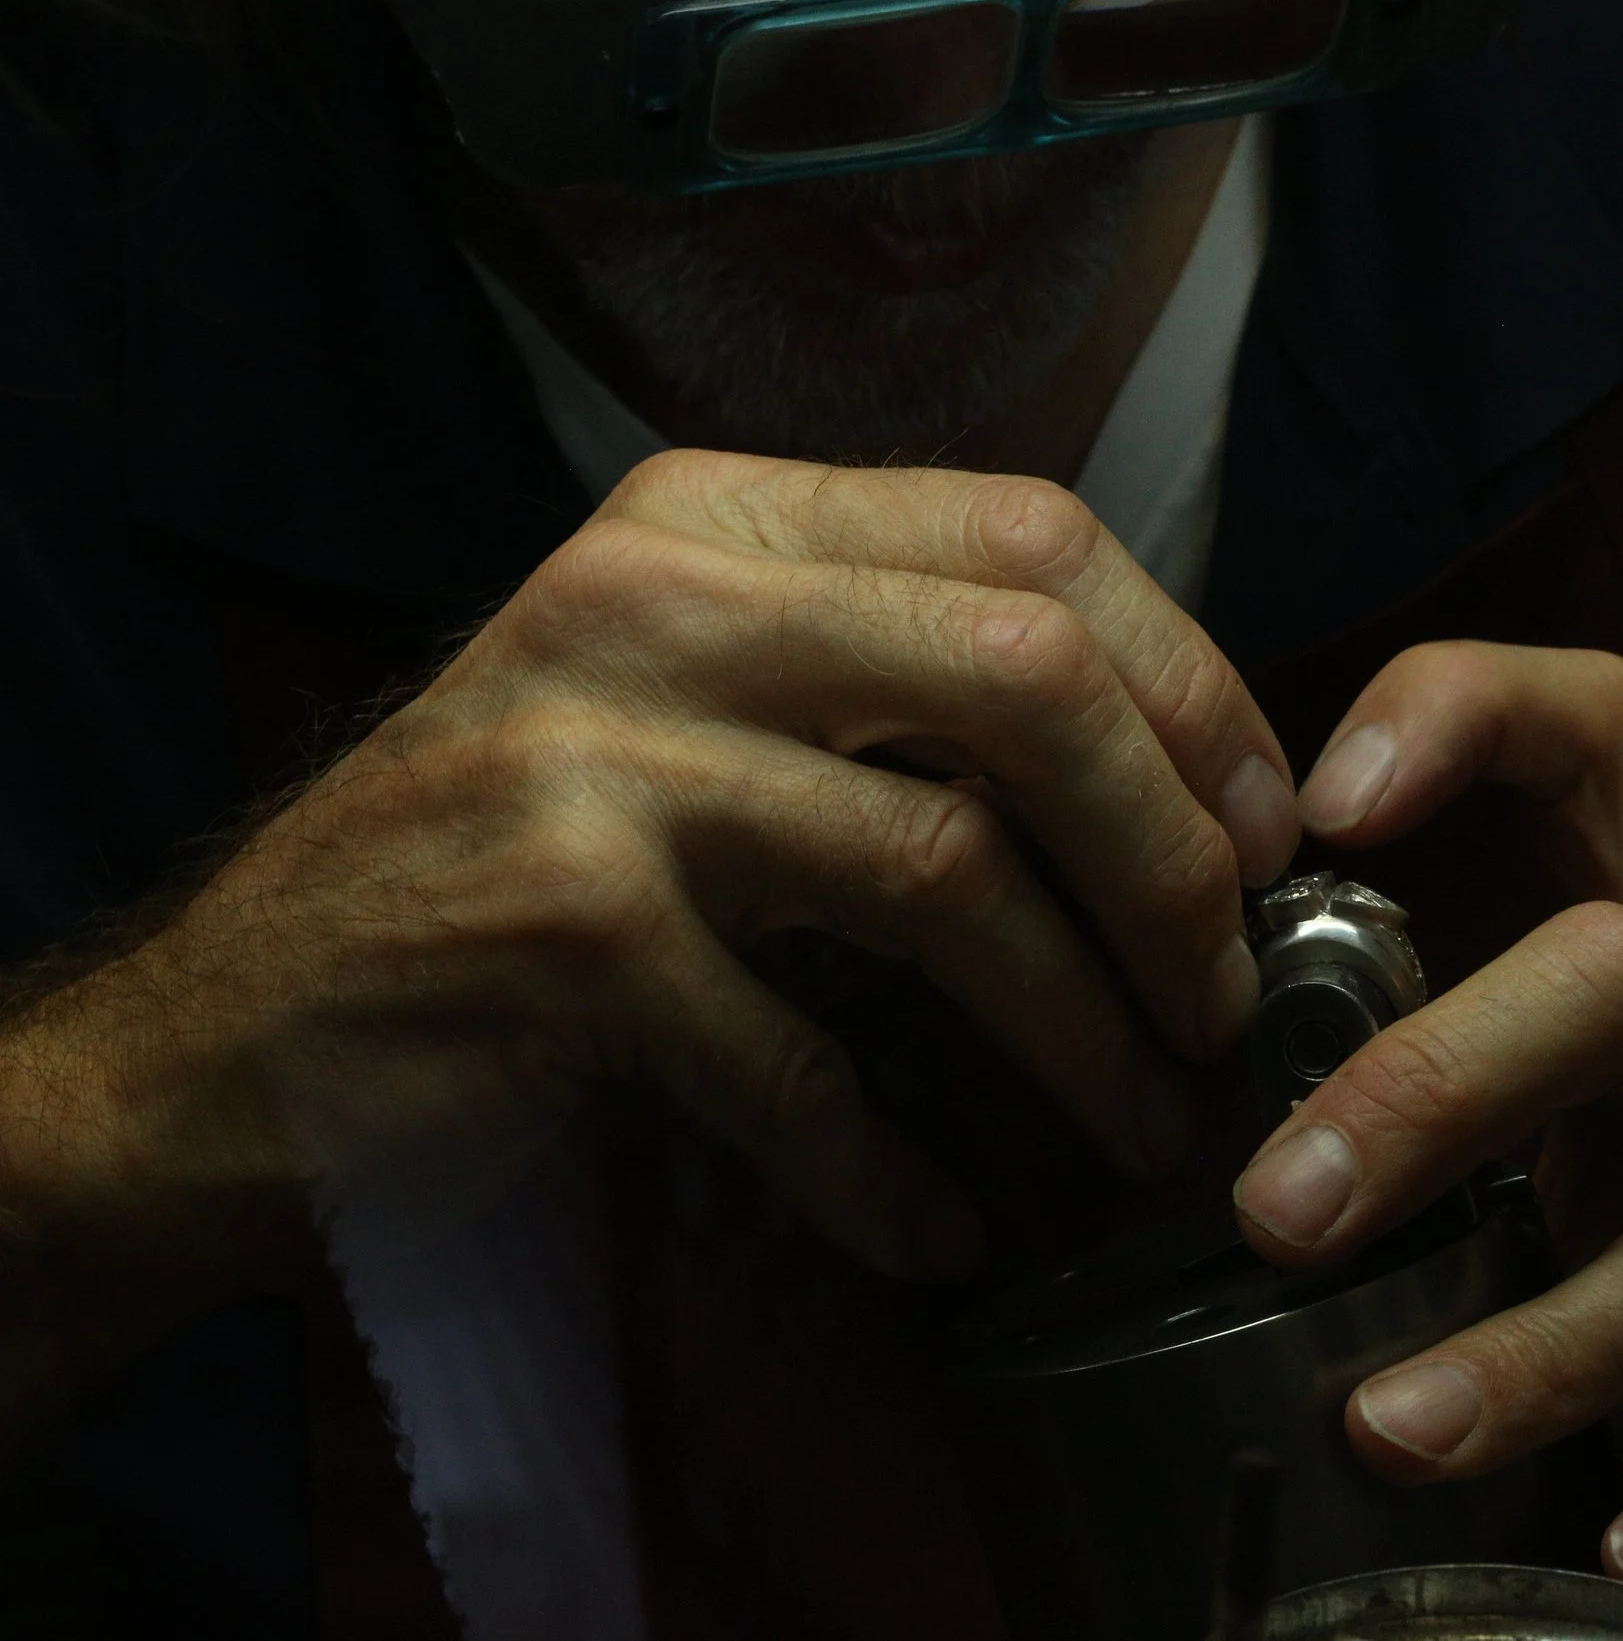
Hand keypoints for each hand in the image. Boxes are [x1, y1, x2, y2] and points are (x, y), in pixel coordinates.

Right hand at [30, 452, 1298, 1298]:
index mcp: (715, 520)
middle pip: (1031, 672)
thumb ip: (882, 683)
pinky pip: (814, 1064)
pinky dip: (899, 1170)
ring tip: (1141, 1116)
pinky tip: (941, 1225)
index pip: (1035, 532)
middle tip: (1224, 987)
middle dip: (1175, 850)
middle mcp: (655, 603)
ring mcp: (602, 762)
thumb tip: (1171, 776)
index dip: (1193, 683)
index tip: (1262, 823)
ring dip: (1083, 1025)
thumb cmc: (505, 867)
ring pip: (951, 865)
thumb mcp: (684, 703)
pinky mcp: (565, 935)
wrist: (236, 1027)